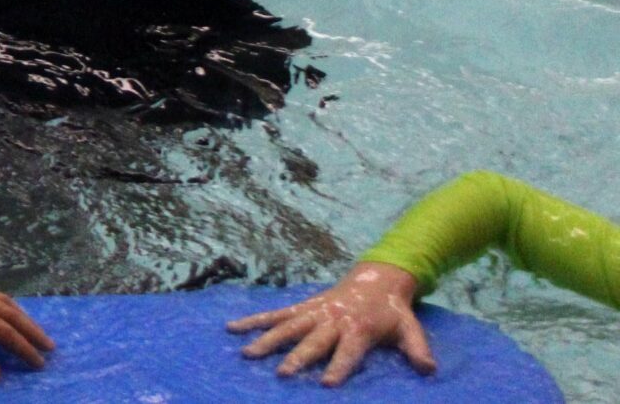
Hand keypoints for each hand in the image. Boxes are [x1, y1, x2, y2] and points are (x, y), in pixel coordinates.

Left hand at [0, 272, 52, 383]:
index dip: (23, 349)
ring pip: (0, 297)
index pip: (3, 332)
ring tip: (34, 331)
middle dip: (30, 330)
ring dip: (20, 315)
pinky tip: (7, 312)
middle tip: (49, 347)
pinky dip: (5, 304)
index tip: (39, 363)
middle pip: (9, 311)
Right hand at [228, 264, 429, 386]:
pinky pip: (276, 314)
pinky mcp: (303, 307)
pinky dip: (254, 320)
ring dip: (267, 340)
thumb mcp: (410, 328)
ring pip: (287, 326)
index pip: (348, 351)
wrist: (377, 279)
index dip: (338, 366)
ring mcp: (314, 312)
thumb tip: (429, 369)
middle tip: (282, 373)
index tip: (325, 383)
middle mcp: (332, 320)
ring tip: (247, 354)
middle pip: (313, 341)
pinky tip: (233, 328)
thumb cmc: (393, 311)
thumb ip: (417, 349)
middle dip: (298, 357)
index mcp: (358, 328)